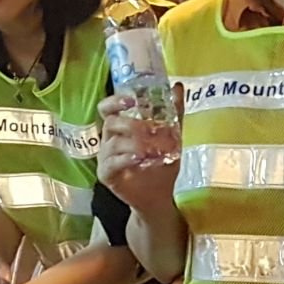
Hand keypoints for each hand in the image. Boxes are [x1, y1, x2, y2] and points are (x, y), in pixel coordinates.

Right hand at [96, 95, 181, 213]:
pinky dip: (126, 159)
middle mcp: (109, 139)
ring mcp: (105, 157)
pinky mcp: (106, 174)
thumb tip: (177, 86)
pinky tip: (139, 159)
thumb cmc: (160, 165)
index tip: (131, 100)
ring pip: (112, 143)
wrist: (159, 196)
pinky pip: (111, 163)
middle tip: (151, 130)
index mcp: (121, 127)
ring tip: (153, 149)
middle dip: (131, 124)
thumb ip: (174, 113)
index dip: (115, 101)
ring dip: (134, 143)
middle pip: (110, 122)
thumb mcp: (172, 137)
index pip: (108, 108)